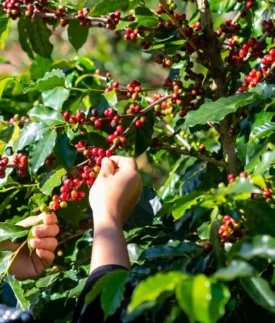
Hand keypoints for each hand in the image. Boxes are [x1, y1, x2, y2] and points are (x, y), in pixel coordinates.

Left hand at [5, 212, 58, 279]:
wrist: (0, 260)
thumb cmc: (6, 243)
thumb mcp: (18, 229)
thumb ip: (32, 221)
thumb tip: (46, 214)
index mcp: (38, 227)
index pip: (51, 220)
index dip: (51, 218)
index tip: (47, 219)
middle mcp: (43, 237)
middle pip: (55, 230)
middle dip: (47, 230)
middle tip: (35, 232)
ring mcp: (44, 250)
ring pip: (54, 242)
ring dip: (45, 241)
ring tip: (32, 243)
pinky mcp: (43, 263)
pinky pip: (51, 256)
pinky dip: (46, 253)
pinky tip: (38, 252)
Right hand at [89, 156, 141, 270]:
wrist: (109, 219)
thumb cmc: (104, 195)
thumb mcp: (102, 178)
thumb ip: (106, 167)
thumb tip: (108, 160)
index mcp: (132, 173)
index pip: (128, 160)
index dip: (117, 159)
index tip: (106, 163)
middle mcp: (138, 182)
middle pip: (130, 170)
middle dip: (118, 168)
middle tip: (105, 172)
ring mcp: (137, 193)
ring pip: (129, 180)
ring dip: (119, 178)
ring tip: (106, 182)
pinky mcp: (134, 201)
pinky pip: (128, 189)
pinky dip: (121, 187)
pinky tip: (110, 192)